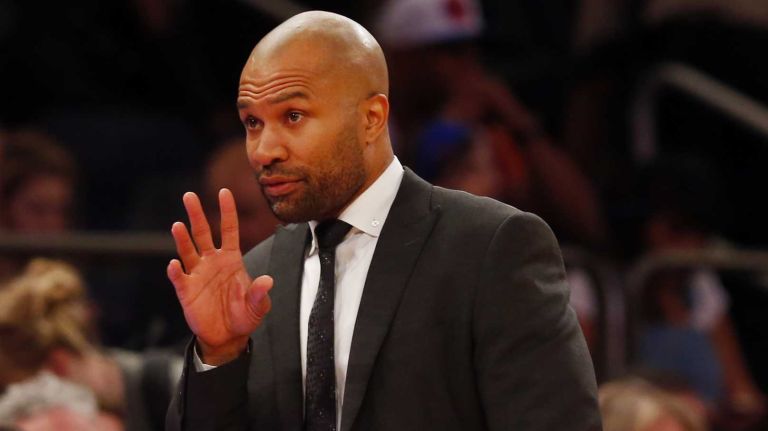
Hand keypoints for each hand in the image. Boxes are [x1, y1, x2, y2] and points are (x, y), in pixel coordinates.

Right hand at [168, 189, 272, 364]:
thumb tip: (267, 281)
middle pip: (203, 233)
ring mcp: (198, 274)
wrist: (227, 337)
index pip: (228, 229)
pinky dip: (176, 271)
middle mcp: (212, 262)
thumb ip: (260, 293)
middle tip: (189, 195)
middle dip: (197, 214)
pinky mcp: (186, 290)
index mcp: (231, 259)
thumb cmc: (244, 316)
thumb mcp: (258, 306)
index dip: (227, 211)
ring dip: (182, 238)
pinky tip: (174, 264)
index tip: (224, 192)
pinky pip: (180, 277)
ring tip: (178, 225)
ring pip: (188, 250)